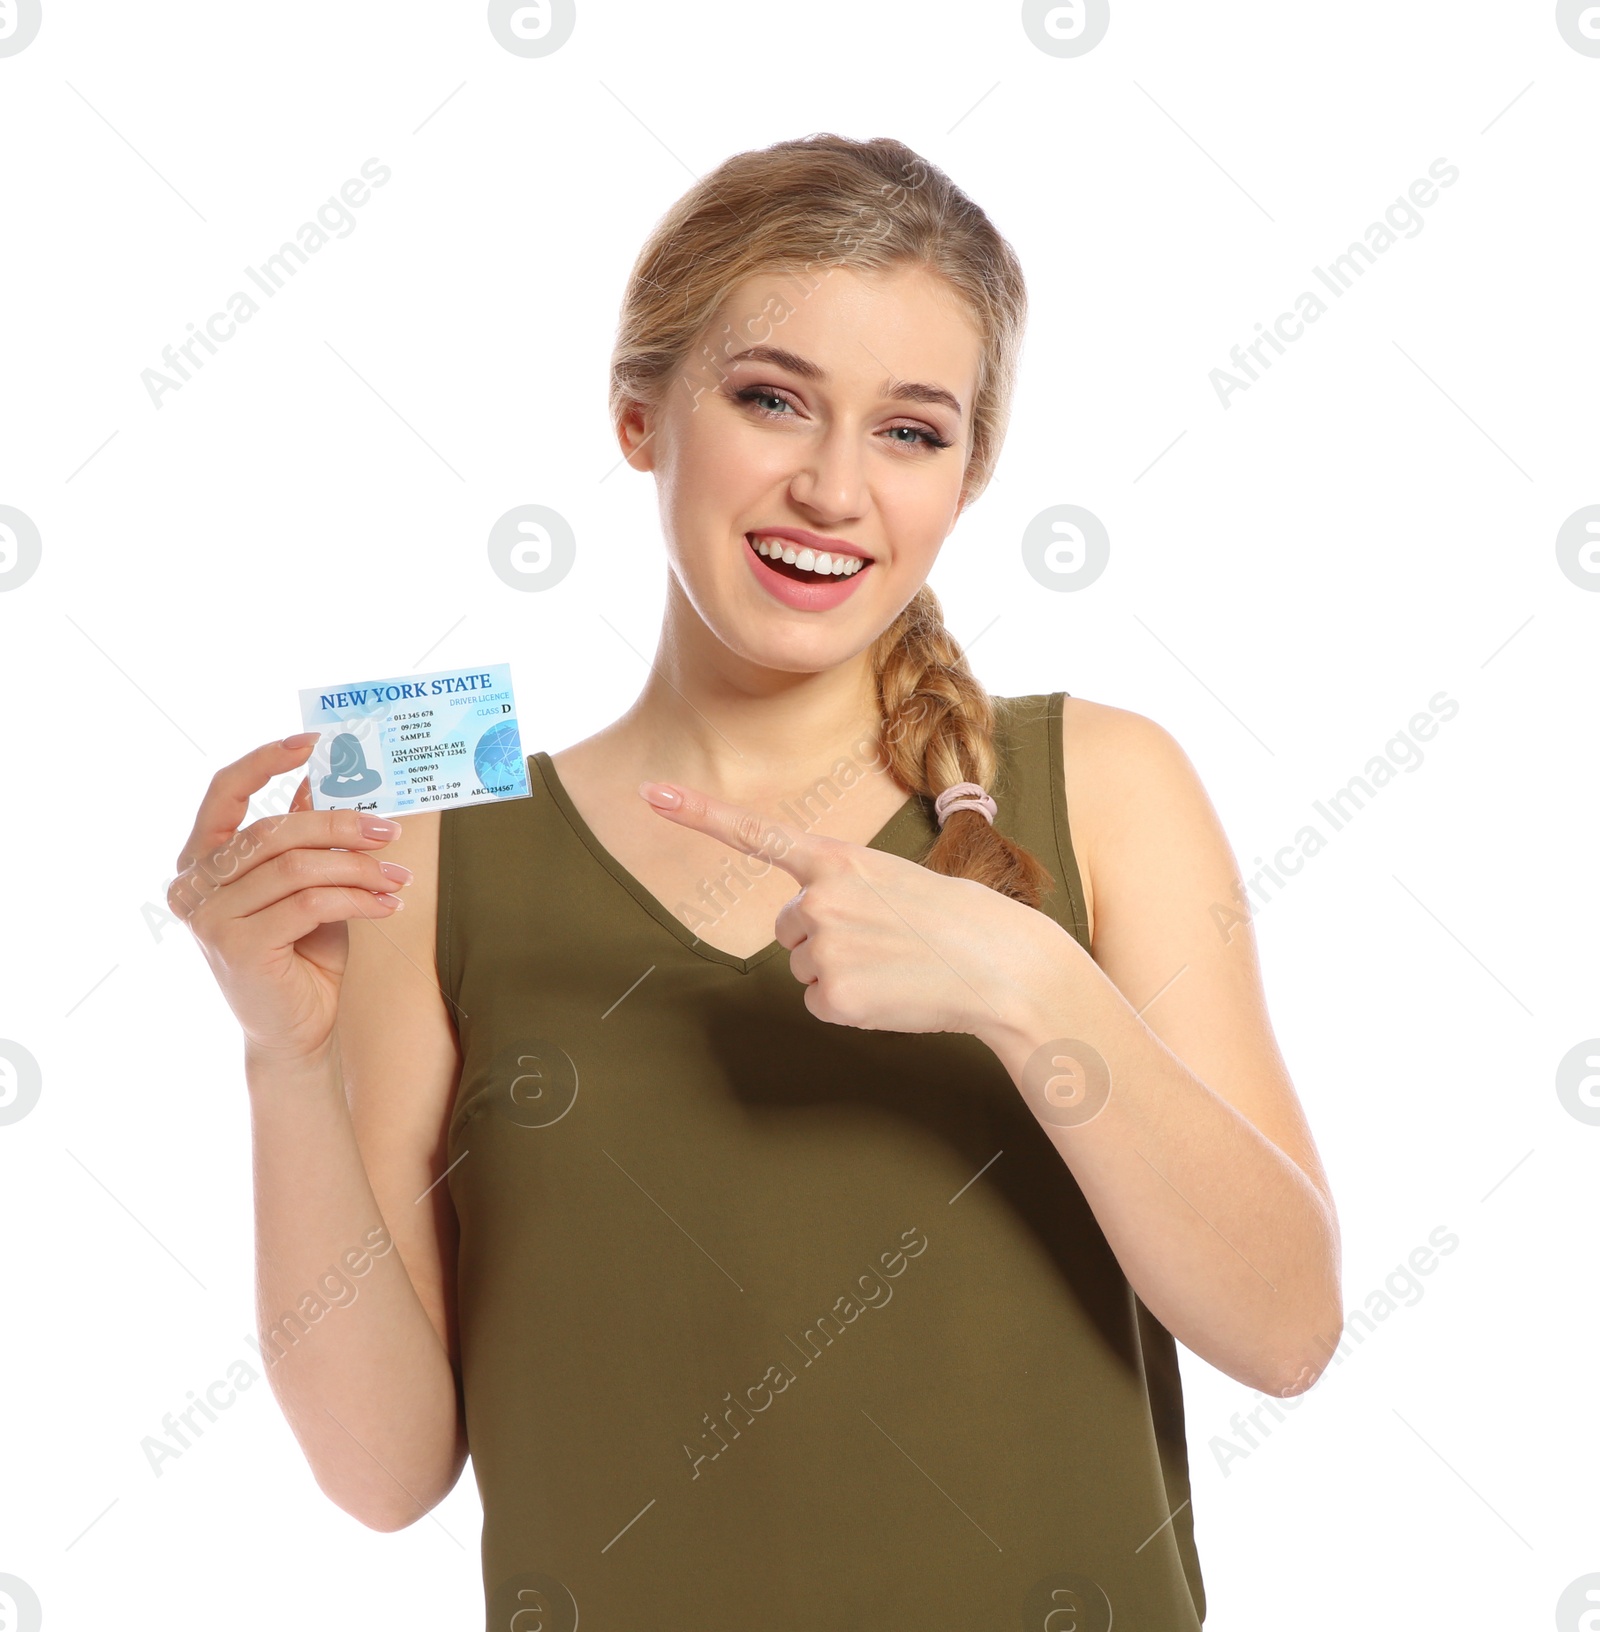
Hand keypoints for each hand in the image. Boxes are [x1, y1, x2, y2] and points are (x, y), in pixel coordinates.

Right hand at [168, 734, 411, 1060]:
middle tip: (389, 832)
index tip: (315, 743)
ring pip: (297, 866)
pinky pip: (309, 902)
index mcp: (201, 861)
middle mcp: (193, 885)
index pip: (223, 792)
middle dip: (340, 825)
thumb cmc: (302, 954)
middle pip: (275, 829)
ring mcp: (209, 917)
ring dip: (358, 868)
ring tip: (397, 877)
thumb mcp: (307, 884)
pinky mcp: (237, 945)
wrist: (298, 1032)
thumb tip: (325, 777)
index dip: (266, 760)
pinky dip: (357, 898)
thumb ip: (305, 836)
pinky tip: (387, 904)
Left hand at [638, 778, 1066, 1038]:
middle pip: (788, 928)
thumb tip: (800, 929)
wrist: (1002, 965)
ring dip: (842, 972)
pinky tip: (890, 993)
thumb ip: (841, 889)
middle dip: (827, 938)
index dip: (698, 813)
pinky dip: (850, 1006)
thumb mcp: (895, 881)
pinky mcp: (833, 995)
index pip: (757, 833)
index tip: (649, 792)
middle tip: (887, 939)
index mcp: (838, 859)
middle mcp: (820, 898)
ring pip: (804, 967)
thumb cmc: (956, 921)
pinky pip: (819, 1003)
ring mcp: (824, 947)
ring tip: (896, 964)